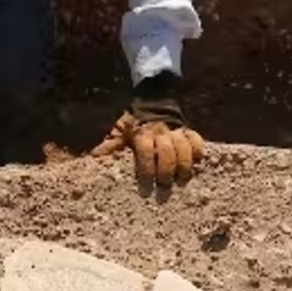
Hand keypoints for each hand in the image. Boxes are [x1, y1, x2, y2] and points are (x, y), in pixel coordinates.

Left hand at [91, 74, 205, 184]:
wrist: (153, 103)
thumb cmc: (132, 125)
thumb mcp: (118, 132)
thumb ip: (109, 145)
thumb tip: (93, 157)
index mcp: (141, 134)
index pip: (146, 151)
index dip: (147, 167)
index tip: (146, 185)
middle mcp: (160, 132)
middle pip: (167, 150)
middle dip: (166, 170)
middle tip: (164, 187)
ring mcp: (175, 131)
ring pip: (183, 146)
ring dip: (184, 164)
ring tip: (181, 181)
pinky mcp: (187, 131)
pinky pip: (196, 139)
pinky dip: (198, 151)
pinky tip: (197, 164)